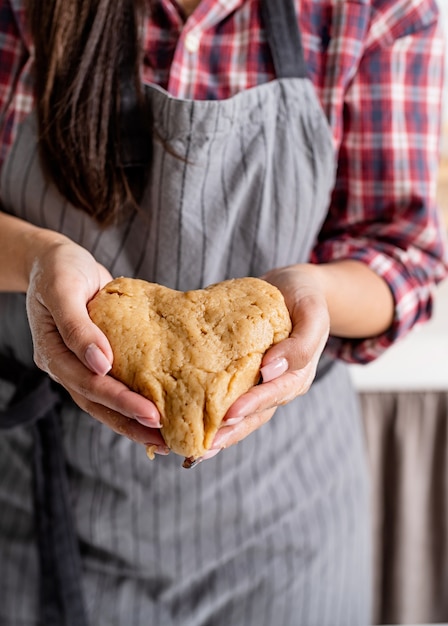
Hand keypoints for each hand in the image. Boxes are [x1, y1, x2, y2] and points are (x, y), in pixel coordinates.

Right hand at [26, 234, 165, 450]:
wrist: (57, 260)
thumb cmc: (59, 269)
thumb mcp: (63, 289)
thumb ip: (77, 326)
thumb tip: (100, 364)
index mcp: (53, 353)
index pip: (88, 384)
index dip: (119, 400)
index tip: (151, 413)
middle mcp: (67, 366)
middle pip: (98, 404)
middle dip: (131, 423)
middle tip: (165, 439)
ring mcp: (82, 364)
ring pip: (106, 401)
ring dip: (133, 420)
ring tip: (164, 438)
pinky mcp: (100, 357)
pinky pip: (116, 383)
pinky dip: (135, 398)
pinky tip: (159, 408)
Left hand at [201, 264, 329, 459]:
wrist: (293, 287)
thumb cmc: (305, 299)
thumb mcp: (312, 315)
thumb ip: (300, 344)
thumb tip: (270, 369)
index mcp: (296, 375)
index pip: (273, 395)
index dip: (252, 405)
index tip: (229, 415)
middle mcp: (276, 384)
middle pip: (253, 415)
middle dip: (229, 433)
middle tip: (203, 448)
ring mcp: (258, 381)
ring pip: (238, 412)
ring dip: (218, 431)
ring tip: (193, 447)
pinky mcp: (240, 372)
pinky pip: (224, 393)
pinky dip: (208, 407)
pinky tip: (186, 418)